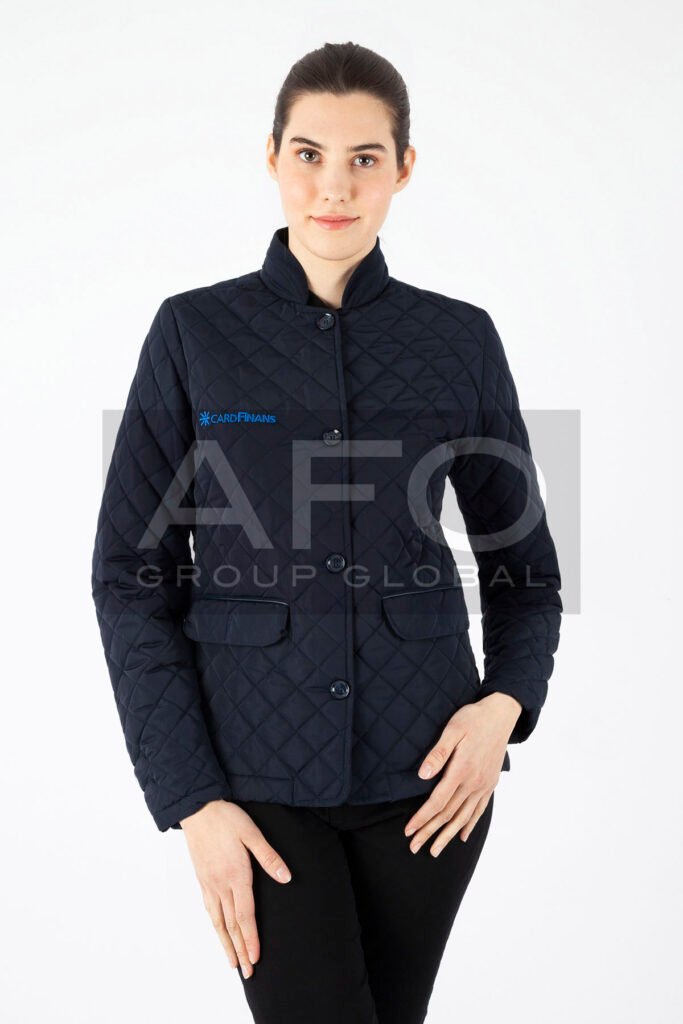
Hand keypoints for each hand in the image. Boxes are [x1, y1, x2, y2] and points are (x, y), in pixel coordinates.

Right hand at [179, 799, 291, 978]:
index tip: (256, 957)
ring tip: (233, 963)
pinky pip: (210, 910)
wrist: (197, 808)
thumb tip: (286, 878)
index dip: (251, 938)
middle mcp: (220, 884)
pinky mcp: (202, 880)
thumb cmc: (227, 818)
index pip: (245, 915)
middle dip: (240, 950)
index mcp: (236, 874)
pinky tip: (220, 934)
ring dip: (227, 944)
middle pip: (232, 924)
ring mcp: (209, 883)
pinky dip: (216, 927)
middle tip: (248, 972)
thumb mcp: (252, 833)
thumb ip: (269, 857)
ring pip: (218, 921)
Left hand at [403, 692, 521, 855]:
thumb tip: (423, 775)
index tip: (408, 830)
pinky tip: (462, 835)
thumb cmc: (473, 719)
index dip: (422, 818)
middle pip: (448, 814)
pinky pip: (479, 810)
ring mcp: (484, 785)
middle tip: (414, 847)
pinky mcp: (490, 784)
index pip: (437, 802)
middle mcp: (473, 783)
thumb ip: (438, 753)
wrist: (501, 714)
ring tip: (435, 850)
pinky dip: (469, 824)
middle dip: (430, 832)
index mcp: (461, 770)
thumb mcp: (452, 730)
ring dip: (447, 835)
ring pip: (463, 817)